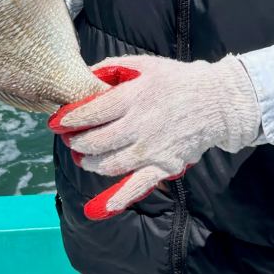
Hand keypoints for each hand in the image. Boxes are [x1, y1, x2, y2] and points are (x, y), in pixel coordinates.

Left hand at [48, 54, 260, 219]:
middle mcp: (139, 126)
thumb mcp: (146, 64)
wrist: (217, 103)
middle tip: (72, 139)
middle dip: (77, 142)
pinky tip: (97, 208)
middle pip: (95, 141)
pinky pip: (136, 186)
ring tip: (86, 158)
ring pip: (109, 164)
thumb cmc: (178, 80)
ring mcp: (150, 149)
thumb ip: (114, 68)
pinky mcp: (162, 166)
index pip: (90, 112)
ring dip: (90, 163)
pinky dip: (116, 199)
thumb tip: (86, 74)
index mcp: (133, 97)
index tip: (56, 122)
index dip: (68, 119)